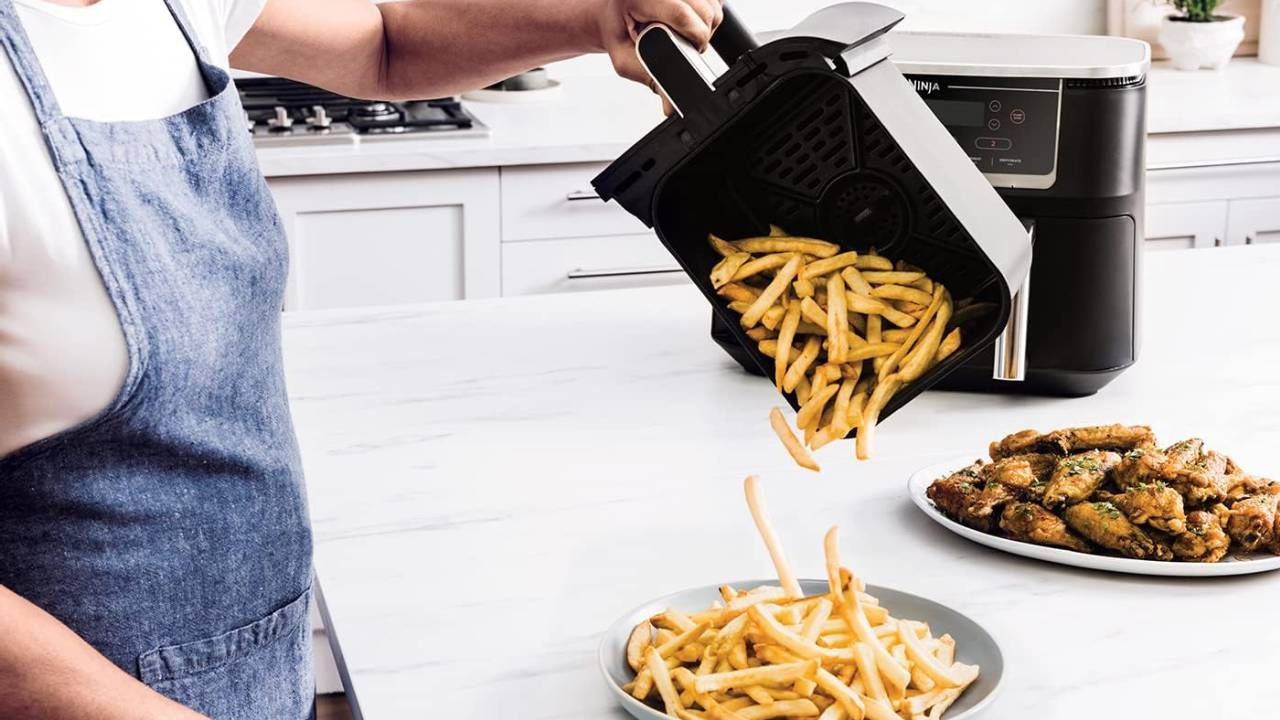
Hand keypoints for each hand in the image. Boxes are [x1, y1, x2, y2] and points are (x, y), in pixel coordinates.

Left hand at [597, 0, 723, 105]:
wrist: (613, 14)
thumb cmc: (617, 33)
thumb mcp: (626, 60)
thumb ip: (650, 80)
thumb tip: (671, 106)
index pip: (681, 15)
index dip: (694, 38)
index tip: (691, 50)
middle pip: (703, 10)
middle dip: (700, 35)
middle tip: (682, 44)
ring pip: (713, 5)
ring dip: (706, 25)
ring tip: (683, 32)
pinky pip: (713, 0)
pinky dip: (707, 14)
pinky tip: (689, 20)